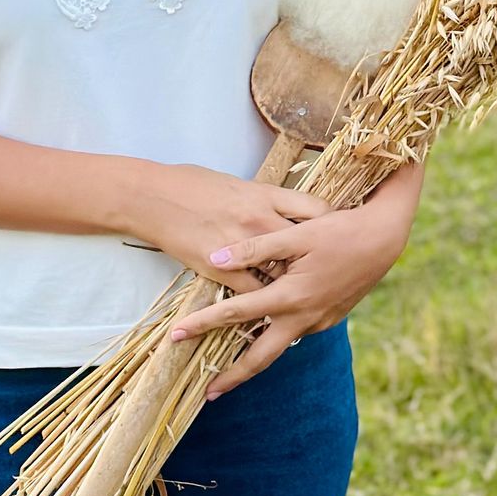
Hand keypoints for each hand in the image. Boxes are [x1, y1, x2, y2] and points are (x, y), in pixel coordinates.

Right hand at [129, 161, 335, 295]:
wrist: (153, 197)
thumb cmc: (190, 182)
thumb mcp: (235, 183)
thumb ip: (262, 196)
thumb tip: (280, 204)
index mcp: (265, 193)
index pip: (315, 208)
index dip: (333, 222)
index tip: (343, 232)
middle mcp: (260, 220)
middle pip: (307, 245)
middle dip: (322, 260)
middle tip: (339, 273)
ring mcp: (243, 247)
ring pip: (283, 273)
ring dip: (296, 285)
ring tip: (315, 298)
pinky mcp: (222, 270)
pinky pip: (254, 294)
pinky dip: (265, 304)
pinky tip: (275, 313)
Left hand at [168, 160, 425, 396]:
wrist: (384, 239)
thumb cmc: (338, 230)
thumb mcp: (295, 234)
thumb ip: (255, 248)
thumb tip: (215, 259)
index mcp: (290, 297)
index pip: (236, 315)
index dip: (203, 324)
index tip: (176, 336)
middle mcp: (303, 317)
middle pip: (261, 358)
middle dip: (232, 376)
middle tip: (208, 392)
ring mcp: (319, 321)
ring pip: (280, 346)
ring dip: (255, 358)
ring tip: (230, 366)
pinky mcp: (329, 317)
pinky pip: (296, 332)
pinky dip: (277, 337)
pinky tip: (266, 330)